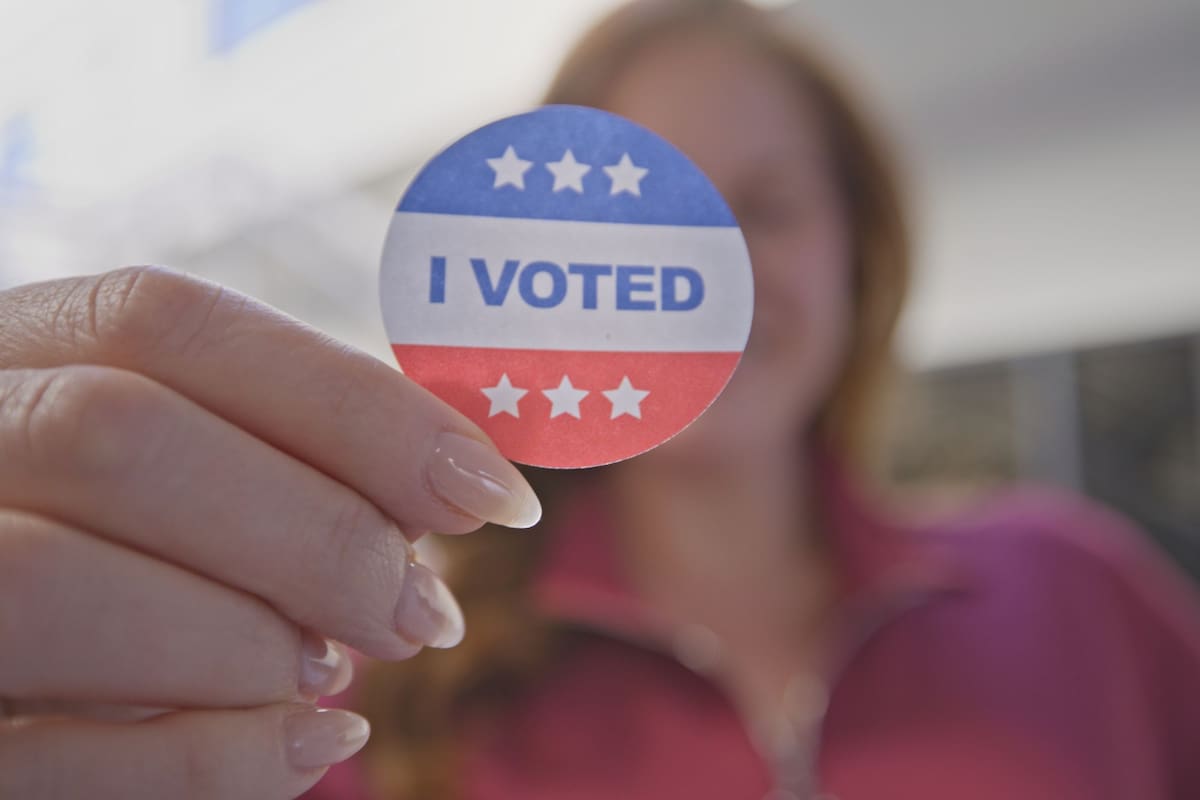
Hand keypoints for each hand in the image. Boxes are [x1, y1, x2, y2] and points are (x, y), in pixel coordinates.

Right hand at [0, 267, 540, 798]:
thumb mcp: (183, 472)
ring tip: (338, 668)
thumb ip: (276, 454)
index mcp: (17, 355)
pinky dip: (215, 756)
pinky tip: (317, 743)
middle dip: (313, 531)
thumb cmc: (126, 546)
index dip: (355, 406)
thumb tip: (452, 483)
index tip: (491, 491)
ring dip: (247, 635)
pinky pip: (48, 755)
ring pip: (50, 578)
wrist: (22, 649)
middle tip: (422, 610)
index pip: (170, 324)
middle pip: (118, 434)